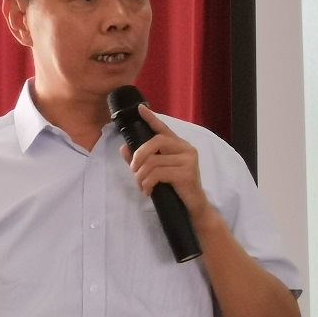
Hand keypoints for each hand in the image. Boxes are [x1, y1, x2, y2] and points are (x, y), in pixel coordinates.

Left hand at [123, 104, 213, 227]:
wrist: (193, 207)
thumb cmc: (176, 188)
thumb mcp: (157, 172)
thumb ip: (142, 160)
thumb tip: (124, 148)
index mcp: (179, 145)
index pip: (163, 128)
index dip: (151, 118)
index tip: (140, 108)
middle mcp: (186, 148)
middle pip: (155, 141)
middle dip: (138, 156)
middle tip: (133, 170)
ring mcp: (188, 160)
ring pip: (153, 161)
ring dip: (141, 176)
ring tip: (142, 186)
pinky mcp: (187, 173)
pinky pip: (158, 173)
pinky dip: (147, 183)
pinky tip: (148, 191)